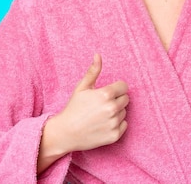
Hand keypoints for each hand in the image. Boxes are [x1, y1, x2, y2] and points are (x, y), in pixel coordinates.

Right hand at [38, 54, 128, 172]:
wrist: (65, 133)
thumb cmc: (73, 108)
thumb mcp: (81, 87)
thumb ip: (93, 71)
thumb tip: (98, 55)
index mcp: (106, 94)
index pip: (124, 87)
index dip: (116, 88)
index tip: (106, 93)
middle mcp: (112, 108)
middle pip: (125, 99)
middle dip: (116, 100)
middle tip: (101, 105)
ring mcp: (114, 123)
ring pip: (124, 112)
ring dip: (116, 112)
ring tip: (100, 115)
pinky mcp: (115, 135)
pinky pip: (124, 125)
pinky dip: (116, 124)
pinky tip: (103, 125)